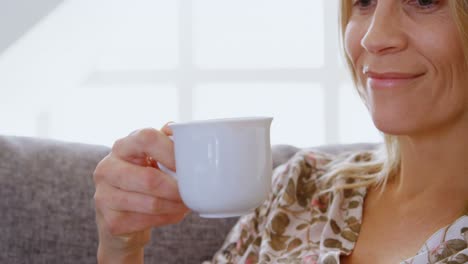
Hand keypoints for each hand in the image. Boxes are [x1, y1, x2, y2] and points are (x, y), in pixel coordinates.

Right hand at [93, 123, 189, 262]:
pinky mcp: (112, 221)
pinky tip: (174, 212)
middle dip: (177, 188)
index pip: (147, 139)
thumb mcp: (152, 154)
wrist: (121, 211)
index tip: (189, 163)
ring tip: (187, 202)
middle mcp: (107, 168)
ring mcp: (104, 196)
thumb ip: (165, 140)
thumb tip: (179, 130)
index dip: (171, 151)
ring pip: (151, 204)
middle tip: (193, 191)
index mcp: (122, 146)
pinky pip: (148, 222)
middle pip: (149, 179)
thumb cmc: (143, 175)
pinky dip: (168, 218)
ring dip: (176, 205)